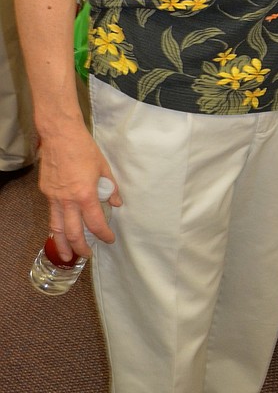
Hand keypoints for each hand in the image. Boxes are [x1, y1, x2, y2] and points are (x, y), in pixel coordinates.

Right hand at [38, 125, 120, 260]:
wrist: (60, 135)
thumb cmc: (84, 148)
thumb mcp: (103, 167)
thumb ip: (110, 187)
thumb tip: (117, 202)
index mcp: (85, 194)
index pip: (96, 223)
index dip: (104, 234)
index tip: (109, 239)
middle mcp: (68, 200)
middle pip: (73, 232)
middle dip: (81, 247)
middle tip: (87, 255)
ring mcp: (54, 197)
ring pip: (56, 228)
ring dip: (62, 245)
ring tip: (66, 257)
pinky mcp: (46, 191)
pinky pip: (51, 213)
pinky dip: (56, 225)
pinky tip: (61, 230)